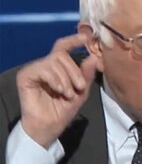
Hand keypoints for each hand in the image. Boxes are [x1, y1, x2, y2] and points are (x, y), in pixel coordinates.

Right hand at [16, 33, 98, 147]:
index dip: (74, 40)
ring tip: (68, 94)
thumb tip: (93, 57)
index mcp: (58, 68)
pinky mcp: (26, 75)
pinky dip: (55, 80)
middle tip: (79, 88)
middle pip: (62, 55)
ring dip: (66, 79)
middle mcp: (45, 65)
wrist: (49, 126)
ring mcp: (35, 69)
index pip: (64, 47)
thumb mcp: (81, 92)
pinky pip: (44, 69)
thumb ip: (86, 75)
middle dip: (75, 72)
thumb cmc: (63, 110)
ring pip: (54, 61)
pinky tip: (59, 91)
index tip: (86, 37)